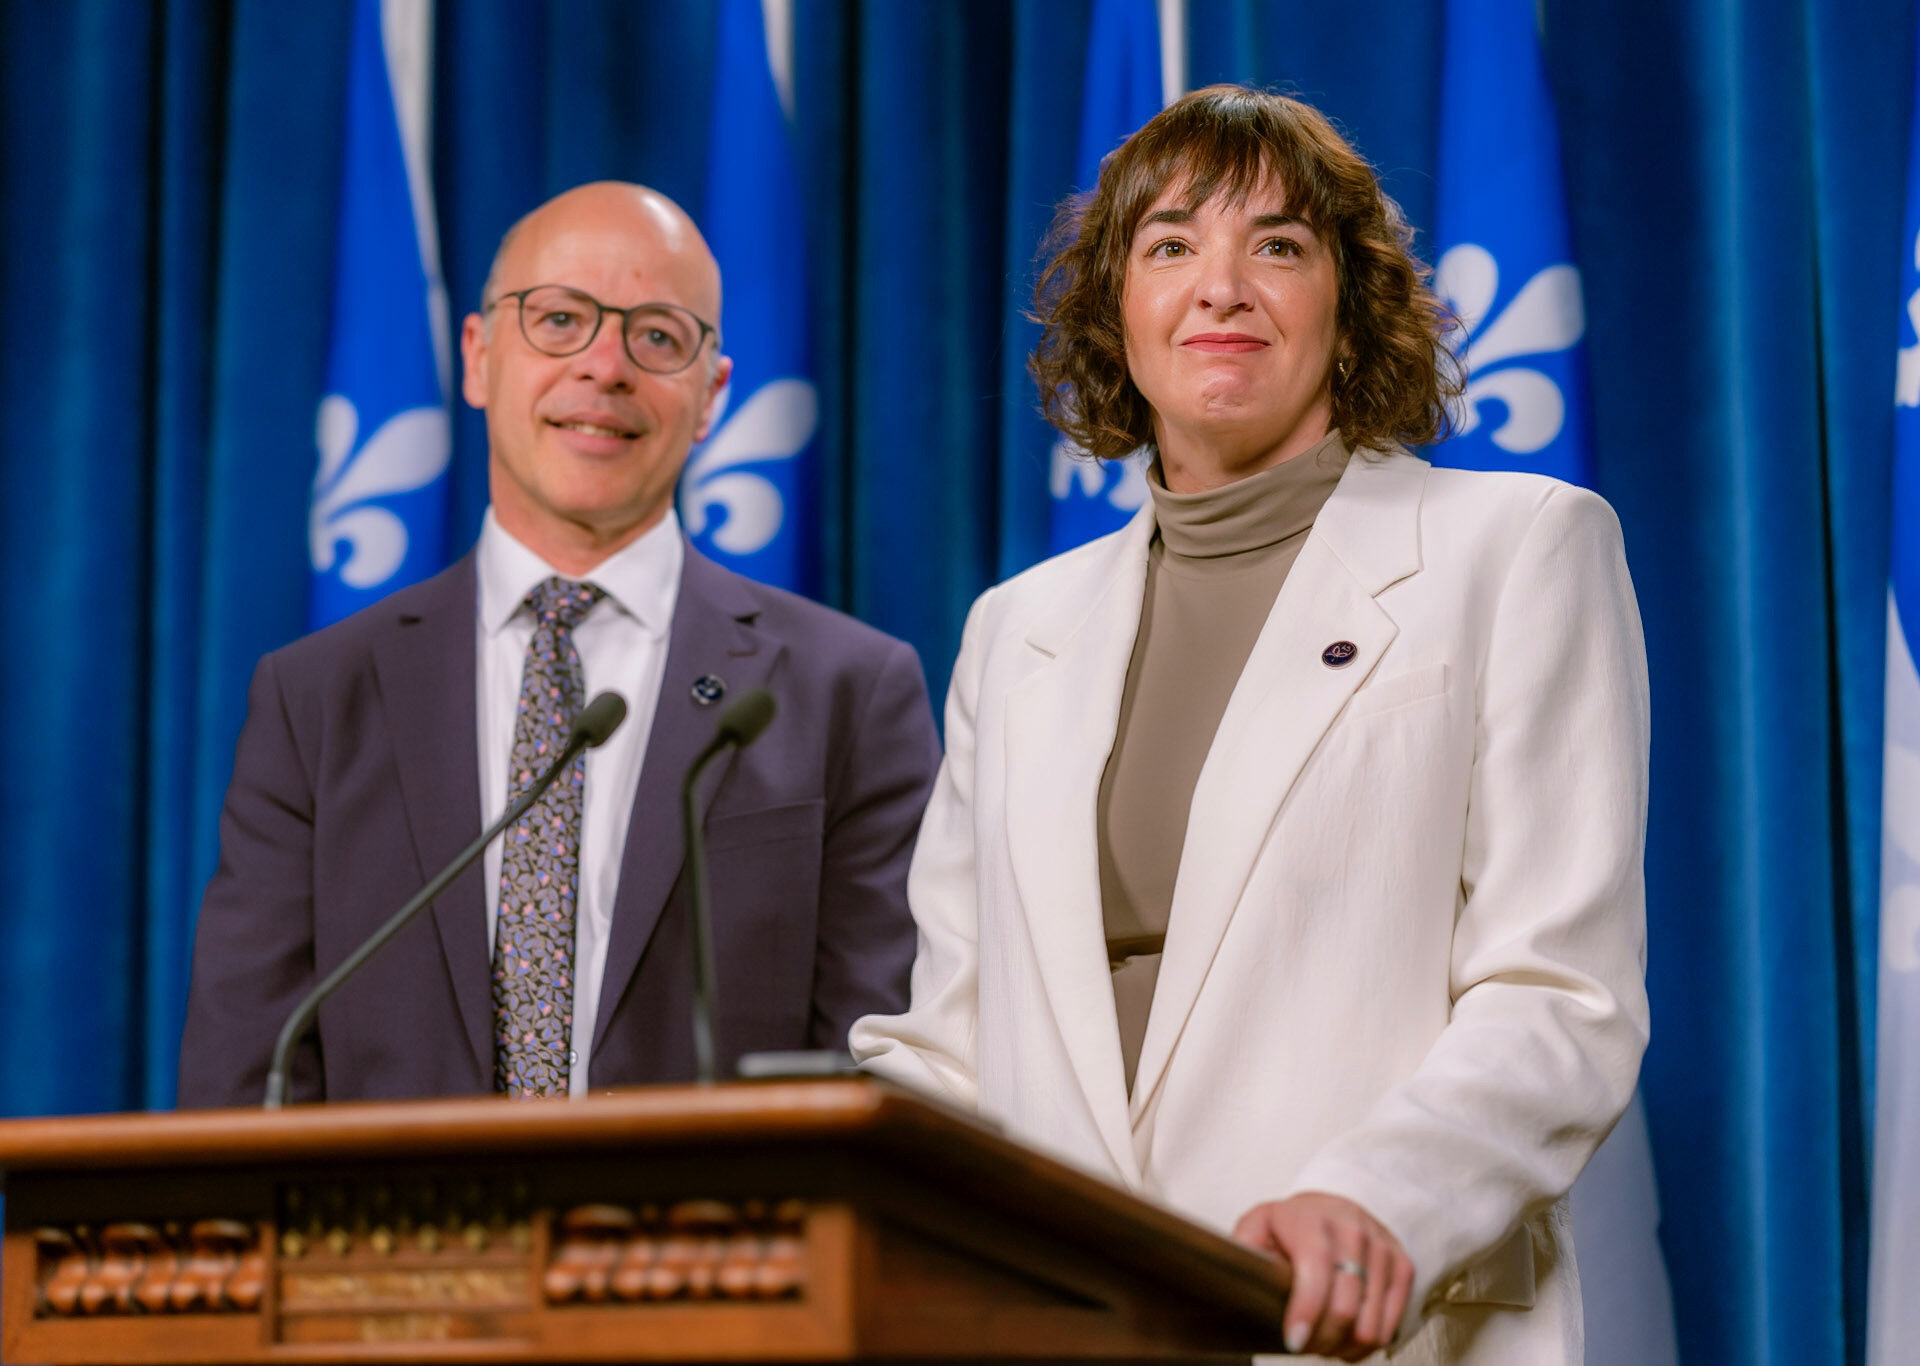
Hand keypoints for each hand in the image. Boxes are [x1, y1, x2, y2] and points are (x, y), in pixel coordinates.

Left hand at [1233, 1192, 1412, 1359]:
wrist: (1335, 1207)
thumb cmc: (1291, 1226)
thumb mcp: (1259, 1226)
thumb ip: (1244, 1248)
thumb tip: (1233, 1274)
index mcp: (1312, 1218)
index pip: (1317, 1267)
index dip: (1307, 1309)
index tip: (1294, 1341)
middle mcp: (1352, 1229)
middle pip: (1346, 1305)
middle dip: (1322, 1339)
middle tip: (1303, 1346)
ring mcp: (1382, 1247)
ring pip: (1371, 1323)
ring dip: (1344, 1346)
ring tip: (1323, 1341)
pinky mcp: (1403, 1266)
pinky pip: (1391, 1326)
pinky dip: (1367, 1344)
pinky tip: (1346, 1337)